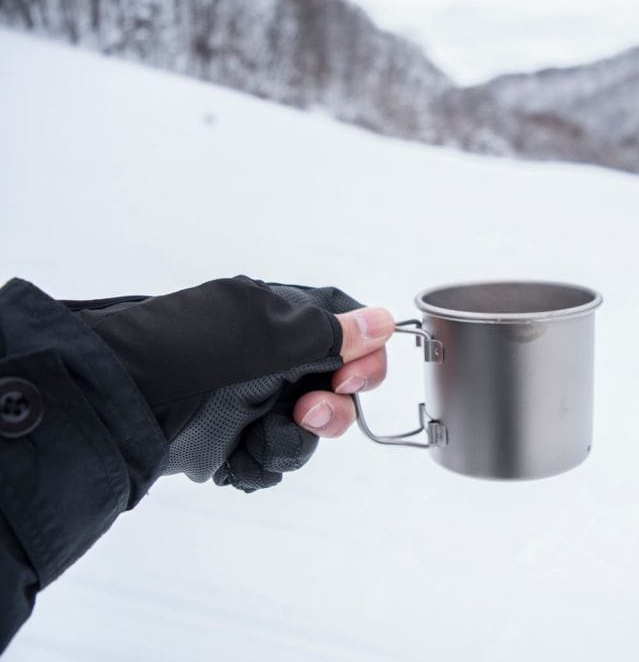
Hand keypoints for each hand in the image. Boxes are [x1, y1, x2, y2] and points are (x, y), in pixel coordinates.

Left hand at [69, 276, 393, 490]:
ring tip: (264, 437)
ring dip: (295, 439)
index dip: (362, 356)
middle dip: (332, 406)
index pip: (343, 331)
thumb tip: (384, 319)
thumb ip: (328, 333)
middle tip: (308, 412)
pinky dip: (263, 462)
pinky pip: (273, 459)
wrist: (111, 403)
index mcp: (276, 319)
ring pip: (307, 430)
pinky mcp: (230, 443)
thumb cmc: (183, 351)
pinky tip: (242, 456)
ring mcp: (249, 402)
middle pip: (334, 387)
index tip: (353, 376)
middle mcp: (267, 359)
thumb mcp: (263, 334)